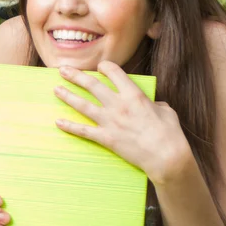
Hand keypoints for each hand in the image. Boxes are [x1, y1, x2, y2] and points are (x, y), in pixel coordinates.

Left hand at [54, 61, 191, 184]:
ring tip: (56, 89)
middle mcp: (118, 105)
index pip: (114, 73)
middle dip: (76, 76)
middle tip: (63, 69)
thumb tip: (152, 104)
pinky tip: (58, 122)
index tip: (99, 67)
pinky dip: (70, 126)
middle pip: (92, 85)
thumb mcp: (166, 111)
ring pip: (83, 105)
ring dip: (68, 96)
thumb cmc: (170, 134)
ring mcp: (110, 122)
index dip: (105, 67)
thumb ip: (154, 104)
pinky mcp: (106, 138)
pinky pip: (84, 131)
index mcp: (134, 95)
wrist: (166, 157)